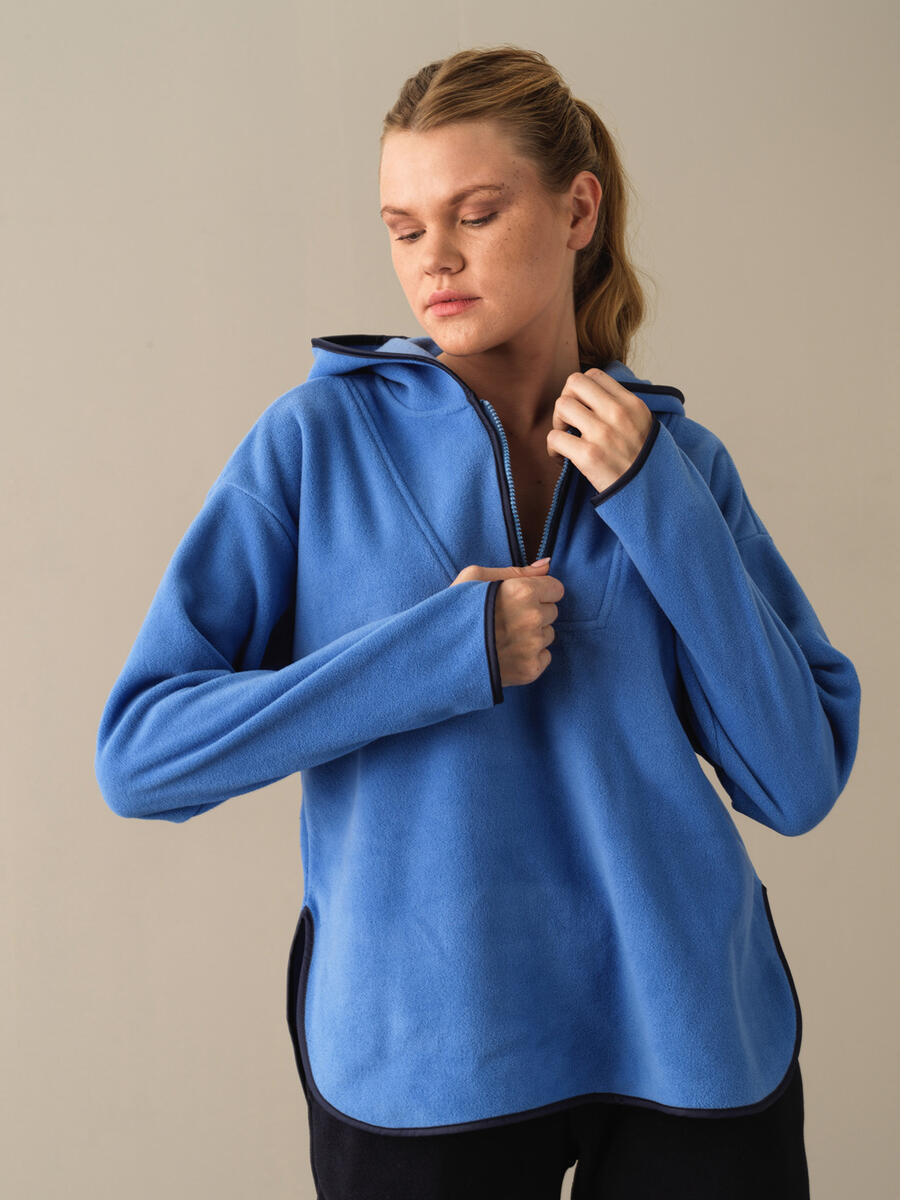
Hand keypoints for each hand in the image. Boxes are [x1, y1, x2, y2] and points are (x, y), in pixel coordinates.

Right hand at [450, 560, 563, 686]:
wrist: (439, 655)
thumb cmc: (454, 611)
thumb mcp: (474, 578)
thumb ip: (516, 570)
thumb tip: (547, 563)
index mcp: (522, 592)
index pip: (556, 588)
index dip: (538, 591)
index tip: (520, 598)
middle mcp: (532, 619)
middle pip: (552, 612)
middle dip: (534, 613)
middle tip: (506, 618)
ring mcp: (532, 647)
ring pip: (548, 635)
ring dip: (532, 635)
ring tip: (503, 637)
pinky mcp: (531, 670)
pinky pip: (544, 657)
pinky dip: (530, 656)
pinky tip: (507, 653)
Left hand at [546, 368, 653, 494]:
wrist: (655, 496)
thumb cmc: (644, 465)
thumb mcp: (645, 426)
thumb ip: (623, 409)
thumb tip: (594, 398)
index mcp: (632, 404)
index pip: (595, 375)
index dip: (581, 390)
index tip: (582, 408)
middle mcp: (618, 414)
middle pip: (574, 382)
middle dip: (566, 399)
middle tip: (569, 421)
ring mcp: (603, 434)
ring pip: (562, 405)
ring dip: (557, 423)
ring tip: (565, 439)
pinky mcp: (589, 456)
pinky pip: (554, 437)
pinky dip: (553, 449)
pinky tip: (562, 459)